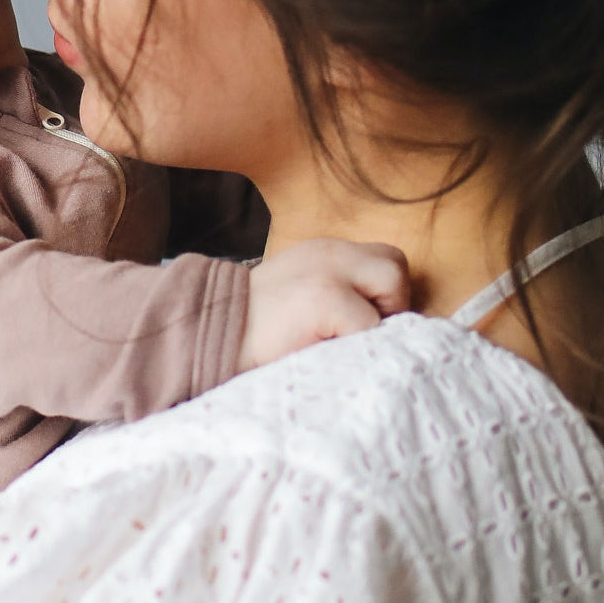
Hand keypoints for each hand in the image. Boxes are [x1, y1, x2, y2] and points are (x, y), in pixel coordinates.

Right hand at [240, 238, 411, 371]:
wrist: (208, 334)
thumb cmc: (254, 331)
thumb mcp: (296, 293)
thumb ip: (335, 290)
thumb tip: (381, 318)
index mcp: (323, 252)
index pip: (383, 259)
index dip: (382, 294)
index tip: (362, 323)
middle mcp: (330, 252)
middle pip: (396, 265)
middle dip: (391, 303)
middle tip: (361, 333)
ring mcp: (329, 271)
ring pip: (394, 286)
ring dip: (379, 319)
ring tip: (348, 339)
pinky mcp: (326, 297)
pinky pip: (370, 323)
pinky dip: (358, 344)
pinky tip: (330, 350)